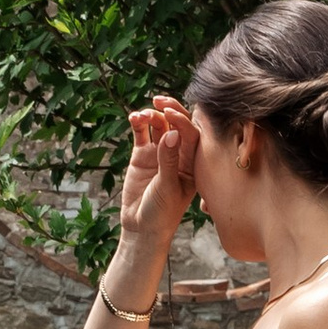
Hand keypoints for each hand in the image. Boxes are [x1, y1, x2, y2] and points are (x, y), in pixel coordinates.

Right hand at [116, 98, 197, 264]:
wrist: (141, 228)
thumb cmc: (162, 213)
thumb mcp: (167, 187)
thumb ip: (168, 160)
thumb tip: (171, 133)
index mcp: (193, 163)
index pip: (192, 134)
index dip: (182, 121)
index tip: (170, 114)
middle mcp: (179, 154)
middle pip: (178, 124)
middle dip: (170, 109)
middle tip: (159, 100)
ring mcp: (160, 153)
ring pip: (159, 126)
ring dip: (152, 116)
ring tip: (142, 115)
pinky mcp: (142, 155)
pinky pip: (142, 133)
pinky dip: (138, 123)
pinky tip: (134, 118)